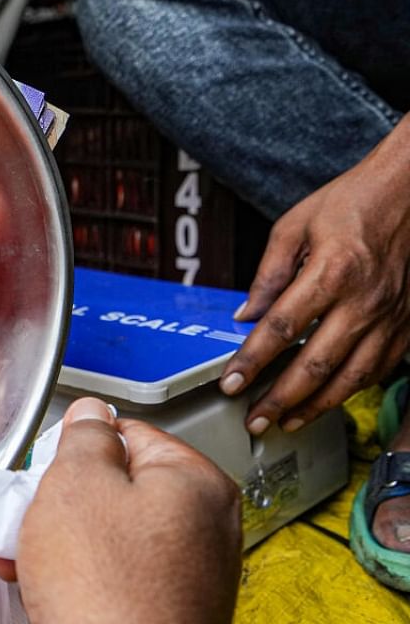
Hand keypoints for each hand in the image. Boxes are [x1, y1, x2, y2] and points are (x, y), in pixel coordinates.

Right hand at [0, 399, 240, 623]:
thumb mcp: (76, 483)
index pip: (129, 434)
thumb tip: (93, 415)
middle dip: (66, 503)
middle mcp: (207, 530)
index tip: (51, 470)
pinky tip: (47, 591)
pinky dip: (79, 581)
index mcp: (199, 483)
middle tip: (38, 517)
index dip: (78, 450)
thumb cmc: (104, 589)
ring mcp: (189, 579)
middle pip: (120, 490)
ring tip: (34, 561)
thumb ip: (83, 438)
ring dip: (63, 544)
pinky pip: (115, 580)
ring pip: (111, 538)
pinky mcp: (166, 617)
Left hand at [221, 116, 409, 434]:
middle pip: (316, 363)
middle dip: (280, 398)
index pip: (282, 328)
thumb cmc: (352, 202)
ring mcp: (390, 315)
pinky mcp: (407, 324)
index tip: (230, 383)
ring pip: (351, 376)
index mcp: (332, 271)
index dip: (252, 361)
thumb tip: (245, 315)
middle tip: (253, 420)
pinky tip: (327, 399)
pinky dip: (350, 389)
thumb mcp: (295, 225)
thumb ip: (268, 274)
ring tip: (286, 421)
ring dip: (316, 405)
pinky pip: (378, 368)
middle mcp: (364, 300)